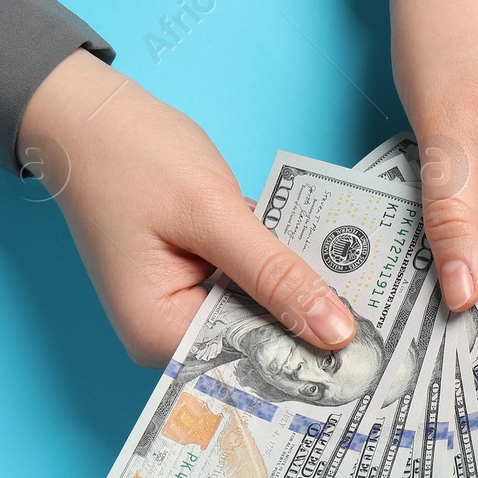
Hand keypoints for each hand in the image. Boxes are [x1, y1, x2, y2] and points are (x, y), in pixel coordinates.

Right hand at [16, 49, 355, 365]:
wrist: (89, 115)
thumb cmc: (134, 156)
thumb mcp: (213, 214)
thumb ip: (275, 275)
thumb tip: (336, 333)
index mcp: (160, 334)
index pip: (251, 362)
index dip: (312, 360)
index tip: (374, 358)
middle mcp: (170, 335)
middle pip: (260, 343)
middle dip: (314, 327)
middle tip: (388, 327)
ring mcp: (185, 308)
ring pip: (264, 314)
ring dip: (305, 297)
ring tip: (376, 299)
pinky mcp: (201, 282)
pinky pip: (254, 287)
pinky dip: (284, 272)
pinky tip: (333, 265)